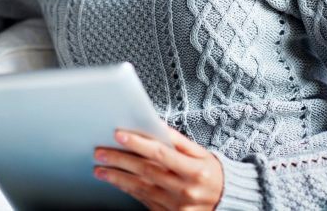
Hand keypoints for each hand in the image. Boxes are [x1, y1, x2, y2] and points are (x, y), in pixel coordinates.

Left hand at [93, 125, 223, 210]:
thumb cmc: (211, 173)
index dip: (138, 144)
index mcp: (195, 171)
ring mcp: (177, 206)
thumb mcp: (200, 153)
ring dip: (117, 178)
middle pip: (146, 172)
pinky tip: (116, 182)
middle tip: (100, 152)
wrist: (226, 201)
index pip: (161, 154)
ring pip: (141, 189)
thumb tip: (154, 123)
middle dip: (120, 161)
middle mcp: (186, 190)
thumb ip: (176, 140)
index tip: (119, 134)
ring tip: (100, 169)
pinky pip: (144, 201)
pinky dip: (128, 190)